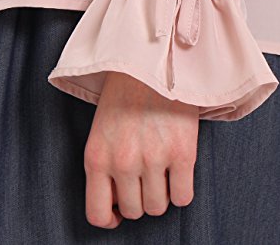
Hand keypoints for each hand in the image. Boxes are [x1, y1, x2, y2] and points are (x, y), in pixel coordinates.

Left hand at [84, 70, 199, 228]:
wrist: (151, 61)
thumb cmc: (124, 94)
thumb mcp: (101, 130)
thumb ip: (105, 166)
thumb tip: (116, 201)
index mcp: (97, 157)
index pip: (97, 213)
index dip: (110, 217)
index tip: (119, 211)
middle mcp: (123, 162)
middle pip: (134, 210)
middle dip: (140, 198)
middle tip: (145, 176)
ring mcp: (153, 159)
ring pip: (158, 207)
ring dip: (161, 193)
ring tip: (162, 169)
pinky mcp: (182, 153)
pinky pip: (183, 197)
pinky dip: (181, 189)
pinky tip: (178, 170)